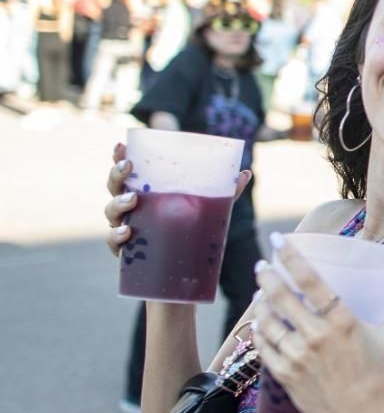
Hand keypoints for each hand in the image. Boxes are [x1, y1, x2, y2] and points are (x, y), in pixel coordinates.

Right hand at [104, 140, 250, 256]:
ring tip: (132, 201)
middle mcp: (130, 206)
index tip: (120, 145)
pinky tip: (127, 232)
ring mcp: (126, 226)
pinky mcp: (127, 251)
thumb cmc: (193, 228)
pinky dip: (116, 237)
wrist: (186, 267)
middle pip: (113, 186)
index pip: (126, 170)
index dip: (118, 156)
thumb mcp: (210, 207)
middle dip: (116, 174)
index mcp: (145, 190)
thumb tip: (245, 173)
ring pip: (110, 212)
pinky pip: (114, 243)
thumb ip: (226, 190)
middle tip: (128, 167)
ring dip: (118, 204)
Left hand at [252, 235, 383, 412]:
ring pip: (267, 320)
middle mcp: (316, 336)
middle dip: (268, 275)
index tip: (279, 239)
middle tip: (263, 265)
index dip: (292, 256)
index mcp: (343, 322)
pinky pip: (263, 345)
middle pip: (281, 295)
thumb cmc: (379, 378)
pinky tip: (260, 322)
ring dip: (260, 302)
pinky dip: (259, 330)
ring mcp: (297, 356)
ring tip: (261, 292)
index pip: (311, 280)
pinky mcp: (284, 374)